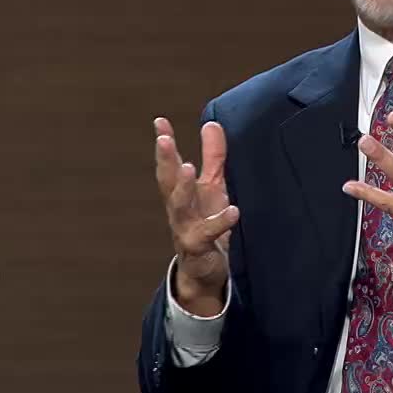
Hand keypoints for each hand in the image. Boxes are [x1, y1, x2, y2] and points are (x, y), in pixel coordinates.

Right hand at [153, 116, 237, 315]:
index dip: (165, 143)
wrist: (205, 271)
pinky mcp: (198, 248)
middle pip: (167, 182)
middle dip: (164, 160)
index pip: (170, 164)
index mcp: (181, 193)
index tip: (159, 121)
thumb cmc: (208, 224)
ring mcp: (185, 229)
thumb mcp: (213, 188)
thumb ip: (213, 157)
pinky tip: (233, 211)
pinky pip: (207, 234)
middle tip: (163, 139)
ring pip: (179, 207)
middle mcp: (179, 209)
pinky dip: (219, 222)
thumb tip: (211, 123)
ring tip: (188, 168)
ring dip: (182, 187)